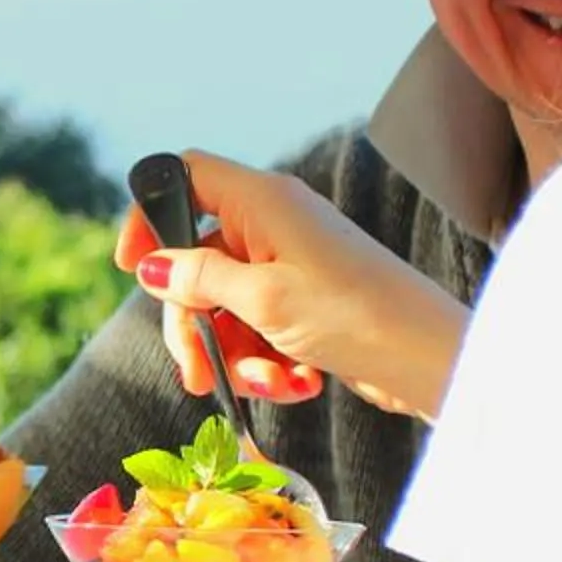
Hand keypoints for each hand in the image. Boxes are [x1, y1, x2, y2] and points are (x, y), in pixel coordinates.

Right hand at [113, 150, 470, 418]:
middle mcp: (275, 224)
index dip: (150, 213)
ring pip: (226, 305)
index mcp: (263, 200)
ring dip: (234, 353)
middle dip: (192, 321)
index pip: (187, 176)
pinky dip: (267, 362)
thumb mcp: (262, 299)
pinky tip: (295, 385)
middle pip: (197, 259)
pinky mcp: (308, 305)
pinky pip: (260, 328)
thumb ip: (198, 279)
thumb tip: (149, 267)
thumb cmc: (354, 315)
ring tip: (267, 384)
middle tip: (196, 370)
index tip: (132, 268)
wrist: (430, 359)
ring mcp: (292, 266)